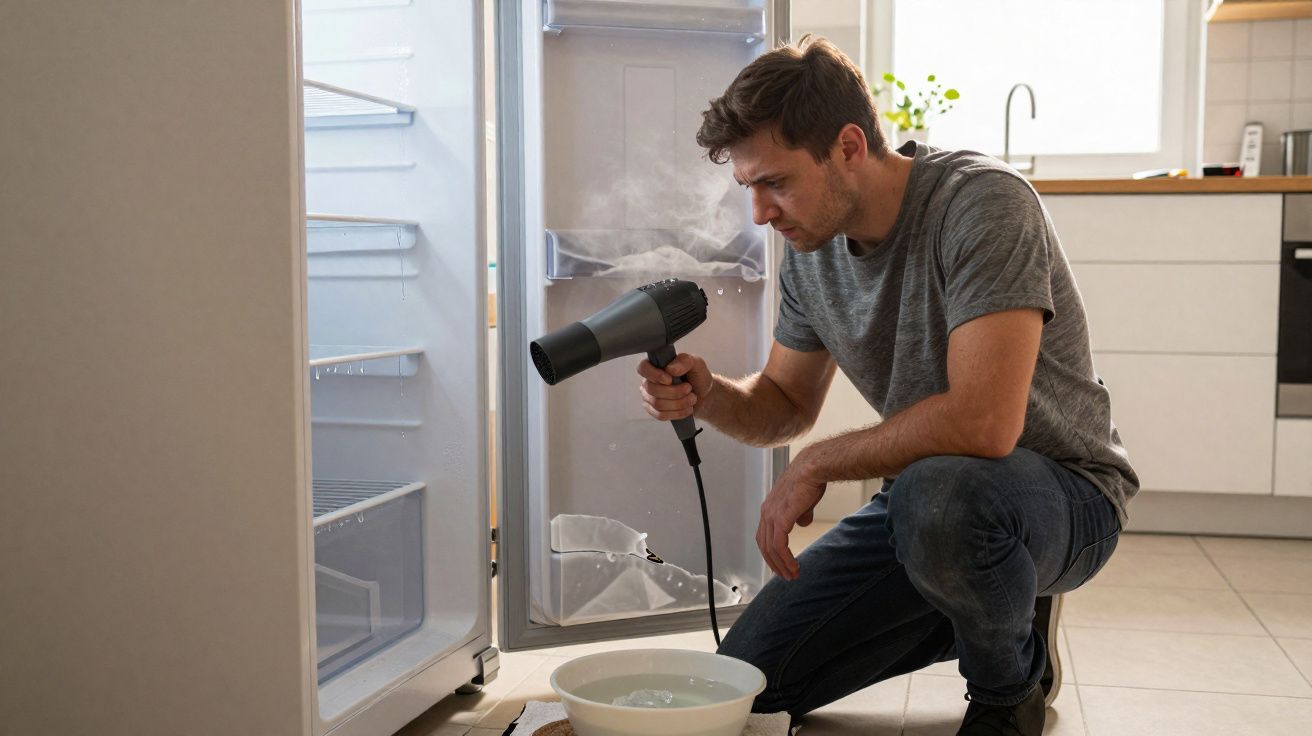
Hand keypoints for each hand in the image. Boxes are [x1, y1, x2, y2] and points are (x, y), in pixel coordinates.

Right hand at [637, 353, 712, 421]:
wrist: (704, 395)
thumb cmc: (697, 377)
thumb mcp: (696, 364)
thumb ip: (684, 361)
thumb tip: (670, 369)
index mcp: (655, 365)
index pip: (643, 368)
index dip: (654, 375)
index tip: (669, 380)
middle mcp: (648, 381)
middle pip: (652, 389)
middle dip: (675, 392)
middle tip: (689, 388)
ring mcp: (649, 397)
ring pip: (657, 404)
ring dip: (679, 403)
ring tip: (692, 398)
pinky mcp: (655, 411)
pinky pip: (660, 415)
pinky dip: (677, 413)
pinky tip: (687, 408)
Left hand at [756, 453, 826, 580]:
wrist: (813, 468)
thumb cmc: (810, 480)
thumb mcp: (803, 501)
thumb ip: (800, 513)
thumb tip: (802, 523)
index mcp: (769, 507)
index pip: (764, 535)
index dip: (770, 552)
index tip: (780, 564)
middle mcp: (766, 512)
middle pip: (764, 545)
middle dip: (774, 563)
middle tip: (785, 576)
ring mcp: (771, 515)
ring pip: (771, 548)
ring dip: (781, 565)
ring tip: (792, 575)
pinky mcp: (781, 519)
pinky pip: (779, 545)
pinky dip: (785, 559)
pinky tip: (794, 567)